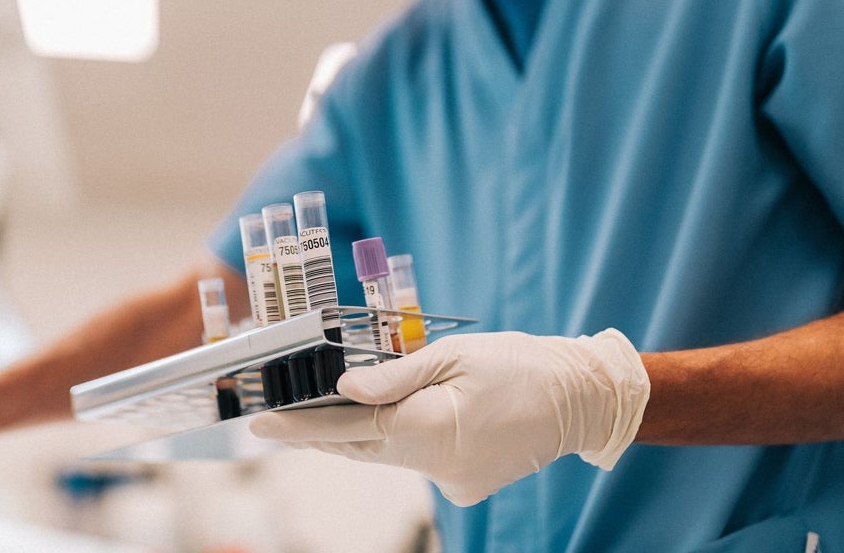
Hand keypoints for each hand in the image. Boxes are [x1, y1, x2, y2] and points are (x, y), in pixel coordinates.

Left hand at [249, 329, 648, 505]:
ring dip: (359, 435)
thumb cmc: (520, 365)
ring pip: (387, 456)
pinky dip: (404, 440)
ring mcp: (452, 483)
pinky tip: (402, 417)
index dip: (299, 426)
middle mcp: (434, 464)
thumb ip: (394, 374)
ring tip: (328, 411)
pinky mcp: (466, 487)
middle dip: (318, 433)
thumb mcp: (453, 355)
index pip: (345, 429)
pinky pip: (420, 461)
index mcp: (427, 427)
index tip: (260, 424)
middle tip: (277, 421)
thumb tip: (344, 386)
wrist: (582, 400)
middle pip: (358, 449)